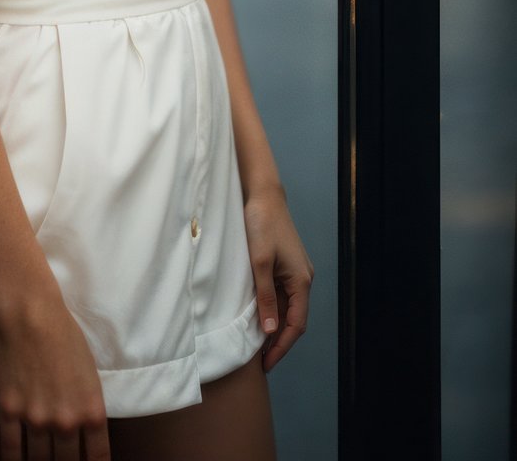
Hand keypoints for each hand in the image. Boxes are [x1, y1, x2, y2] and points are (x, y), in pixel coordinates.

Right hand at [0, 292, 110, 459]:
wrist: (31, 314)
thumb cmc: (65, 334)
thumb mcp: (90, 372)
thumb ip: (86, 405)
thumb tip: (82, 428)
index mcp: (90, 411)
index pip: (97, 456)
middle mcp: (65, 422)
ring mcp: (35, 418)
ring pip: (39, 459)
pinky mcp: (9, 410)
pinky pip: (11, 448)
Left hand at [243, 185, 313, 372]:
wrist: (263, 194)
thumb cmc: (261, 225)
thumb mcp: (260, 263)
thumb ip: (266, 297)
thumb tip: (270, 331)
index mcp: (301, 281)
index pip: (296, 324)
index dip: (282, 346)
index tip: (267, 364)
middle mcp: (303, 278)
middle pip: (294, 318)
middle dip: (279, 341)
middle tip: (260, 360)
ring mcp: (295, 271)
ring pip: (288, 307)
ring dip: (275, 325)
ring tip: (257, 344)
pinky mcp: (285, 264)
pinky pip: (282, 294)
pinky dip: (272, 308)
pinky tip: (259, 316)